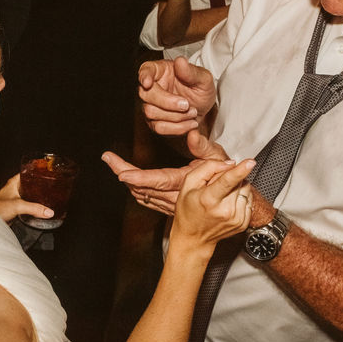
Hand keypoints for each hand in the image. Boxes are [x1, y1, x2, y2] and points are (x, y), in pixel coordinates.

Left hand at [0, 174, 54, 222]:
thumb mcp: (18, 206)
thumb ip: (34, 208)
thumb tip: (49, 211)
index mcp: (13, 183)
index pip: (26, 172)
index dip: (35, 171)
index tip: (45, 171)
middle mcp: (13, 189)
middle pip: (29, 183)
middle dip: (39, 185)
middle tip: (49, 186)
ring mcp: (14, 199)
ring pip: (28, 194)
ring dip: (36, 196)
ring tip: (46, 196)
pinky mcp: (15, 208)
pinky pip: (26, 204)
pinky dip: (32, 205)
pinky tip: (38, 208)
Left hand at [102, 132, 231, 215]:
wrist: (234, 202)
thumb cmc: (228, 176)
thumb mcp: (218, 157)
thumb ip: (203, 146)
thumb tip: (192, 133)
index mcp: (185, 183)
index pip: (156, 180)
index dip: (137, 176)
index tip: (120, 172)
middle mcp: (175, 197)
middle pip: (142, 188)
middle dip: (123, 172)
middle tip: (108, 158)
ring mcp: (171, 205)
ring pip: (142, 195)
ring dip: (128, 181)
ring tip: (115, 165)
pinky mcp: (170, 208)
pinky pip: (148, 201)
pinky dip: (137, 190)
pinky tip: (130, 180)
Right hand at [139, 57, 216, 135]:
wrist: (205, 109)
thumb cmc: (201, 89)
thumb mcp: (203, 78)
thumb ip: (191, 71)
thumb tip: (180, 61)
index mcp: (160, 71)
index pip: (145, 70)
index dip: (144, 76)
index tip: (148, 83)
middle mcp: (152, 88)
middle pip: (146, 95)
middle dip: (168, 102)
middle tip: (186, 104)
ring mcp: (151, 105)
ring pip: (151, 113)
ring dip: (176, 116)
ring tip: (192, 112)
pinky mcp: (155, 122)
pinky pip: (159, 128)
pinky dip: (177, 128)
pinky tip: (190, 123)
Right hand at [171, 159, 254, 247]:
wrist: (193, 239)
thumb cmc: (188, 210)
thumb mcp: (188, 184)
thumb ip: (207, 168)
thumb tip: (229, 164)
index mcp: (209, 199)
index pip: (227, 181)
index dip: (240, 170)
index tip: (251, 162)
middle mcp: (225, 211)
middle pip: (238, 182)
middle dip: (230, 178)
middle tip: (215, 187)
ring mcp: (236, 219)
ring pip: (246, 189)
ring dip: (237, 187)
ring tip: (221, 197)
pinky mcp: (243, 224)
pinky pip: (248, 200)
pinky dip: (240, 198)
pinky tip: (228, 204)